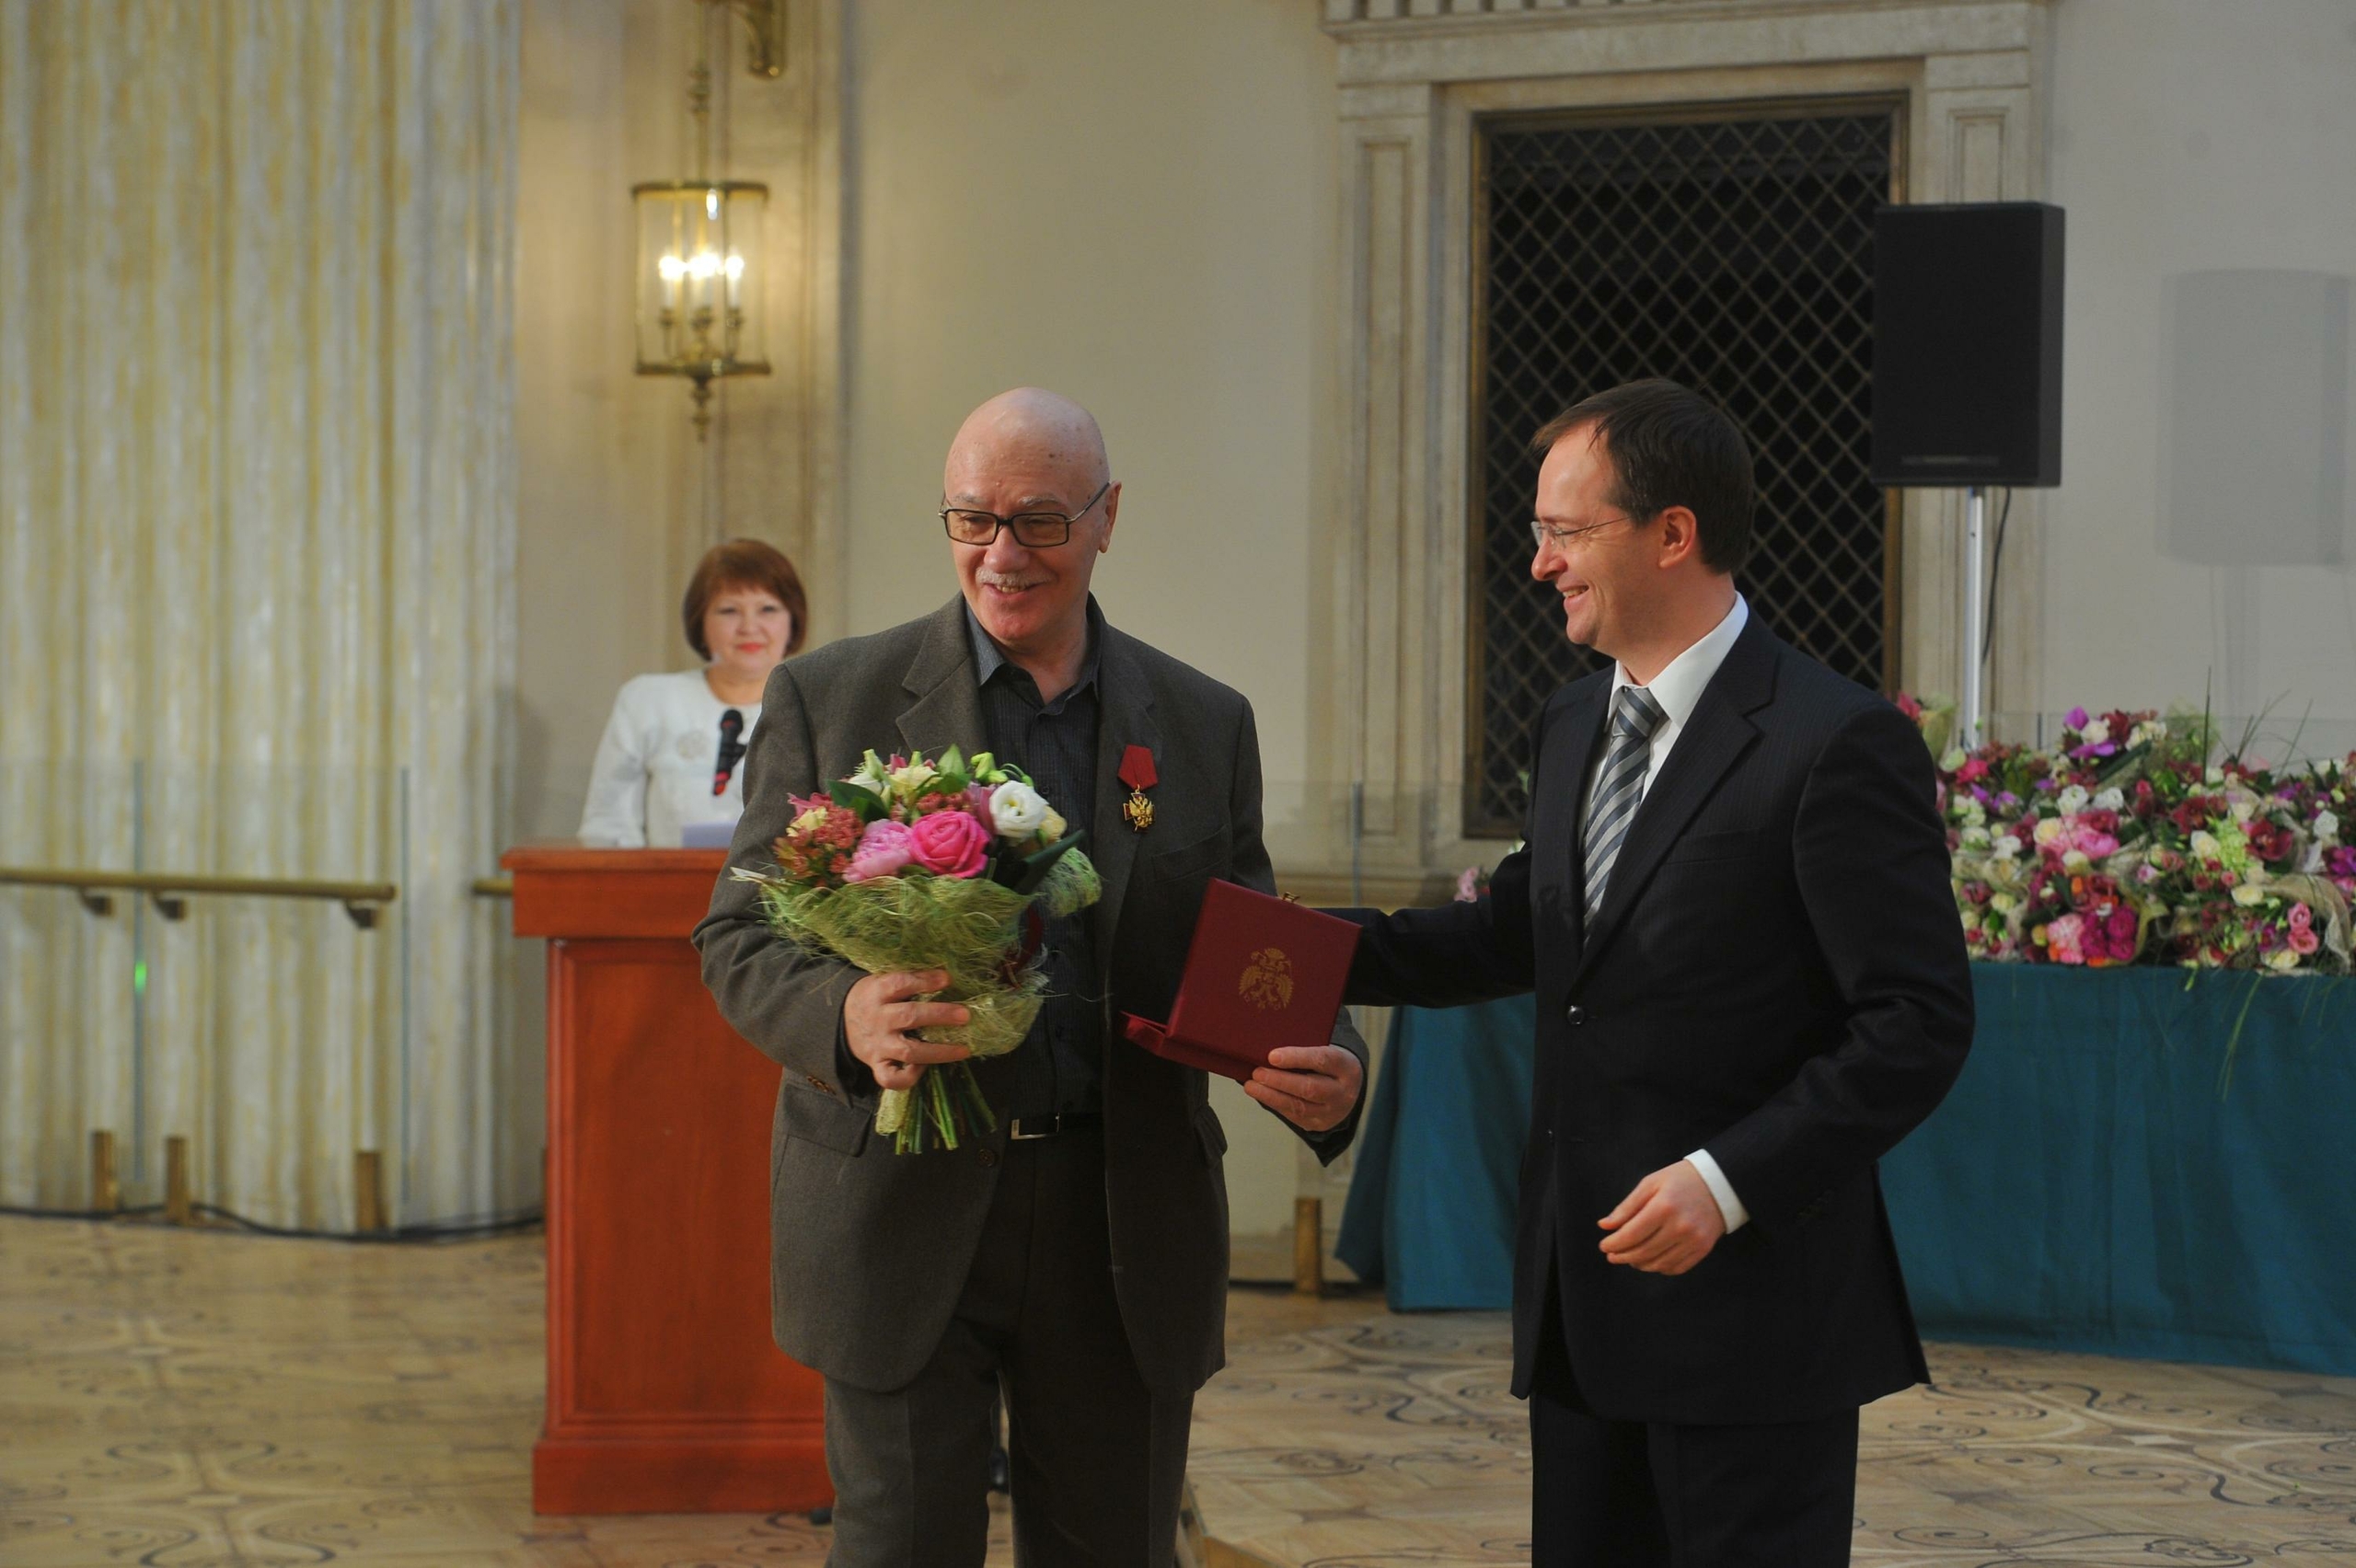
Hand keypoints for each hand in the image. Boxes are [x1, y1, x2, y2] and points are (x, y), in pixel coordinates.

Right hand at [844, 969, 971, 1094]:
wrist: (839, 1022)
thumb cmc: (874, 998)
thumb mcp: (882, 981)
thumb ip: (908, 980)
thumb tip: (947, 976)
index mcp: (877, 992)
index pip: (900, 984)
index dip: (924, 981)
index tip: (947, 979)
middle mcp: (878, 1019)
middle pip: (909, 1017)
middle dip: (939, 1015)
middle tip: (965, 1015)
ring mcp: (878, 1045)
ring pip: (908, 1051)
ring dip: (938, 1051)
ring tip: (963, 1050)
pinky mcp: (876, 1065)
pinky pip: (890, 1078)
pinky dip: (909, 1077)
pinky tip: (925, 1068)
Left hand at [1244, 1045, 1362, 1132]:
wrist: (1349, 1087)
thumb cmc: (1328, 1062)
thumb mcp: (1326, 1049)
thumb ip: (1305, 1047)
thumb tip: (1270, 1050)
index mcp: (1346, 1066)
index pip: (1322, 1060)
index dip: (1296, 1058)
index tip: (1272, 1056)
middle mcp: (1343, 1092)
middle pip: (1310, 1088)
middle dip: (1279, 1081)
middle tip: (1257, 1073)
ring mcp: (1332, 1112)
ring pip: (1300, 1107)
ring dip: (1272, 1096)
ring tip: (1251, 1086)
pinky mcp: (1319, 1124)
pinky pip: (1295, 1116)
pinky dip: (1276, 1104)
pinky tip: (1262, 1095)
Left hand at [1598, 1160, 1725, 1275]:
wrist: (1719, 1184)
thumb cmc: (1680, 1180)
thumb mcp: (1650, 1183)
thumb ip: (1627, 1207)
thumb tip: (1605, 1226)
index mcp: (1664, 1207)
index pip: (1632, 1235)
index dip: (1614, 1244)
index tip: (1604, 1246)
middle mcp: (1680, 1227)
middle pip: (1644, 1252)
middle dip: (1623, 1257)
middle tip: (1612, 1256)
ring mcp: (1694, 1241)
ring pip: (1659, 1263)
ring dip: (1639, 1264)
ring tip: (1629, 1259)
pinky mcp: (1703, 1249)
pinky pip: (1677, 1267)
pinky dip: (1660, 1268)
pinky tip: (1650, 1262)